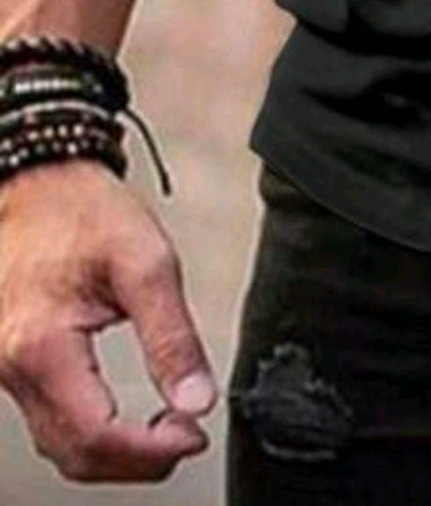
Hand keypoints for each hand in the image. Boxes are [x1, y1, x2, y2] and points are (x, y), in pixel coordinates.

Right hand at [0, 158, 216, 482]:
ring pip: (56, 444)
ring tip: (166, 430)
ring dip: (113, 452)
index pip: (95, 436)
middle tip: (186, 437)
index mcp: (40, 346)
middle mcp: (11, 368)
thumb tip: (198, 398)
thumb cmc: (82, 211)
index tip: (193, 434)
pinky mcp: (8, 366)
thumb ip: (173, 336)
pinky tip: (123, 421)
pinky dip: (87, 433)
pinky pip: (46, 420)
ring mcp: (3, 371)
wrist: (35, 180)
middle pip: (73, 454)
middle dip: (136, 461)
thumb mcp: (146, 260)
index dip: (150, 452)